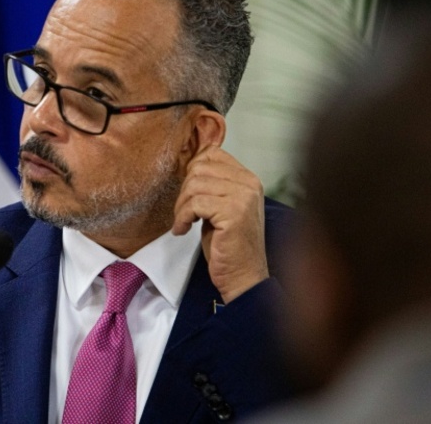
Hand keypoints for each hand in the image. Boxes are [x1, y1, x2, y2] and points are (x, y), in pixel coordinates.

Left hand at [172, 146, 267, 302]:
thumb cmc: (229, 245)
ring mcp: (243, 197)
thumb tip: (188, 167)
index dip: (192, 171)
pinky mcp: (233, 213)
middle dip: (184, 191)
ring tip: (183, 222)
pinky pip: (195, 204)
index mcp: (248, 179)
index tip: (188, 193)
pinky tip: (183, 230)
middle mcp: (249, 184)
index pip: (212, 154)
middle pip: (199, 168)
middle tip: (183, 212)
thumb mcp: (222, 207)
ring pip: (194, 185)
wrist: (243, 276)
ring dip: (181, 206)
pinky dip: (182, 217)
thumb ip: (213, 186)